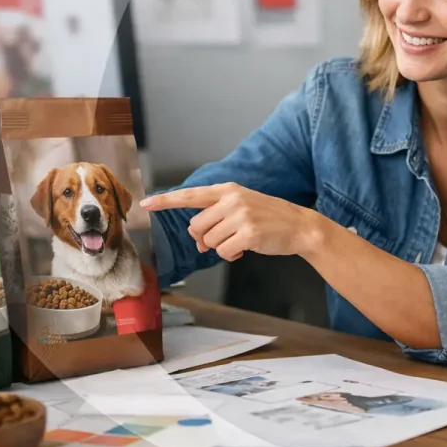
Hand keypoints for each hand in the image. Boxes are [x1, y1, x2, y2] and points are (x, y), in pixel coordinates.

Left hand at [140, 183, 322, 261]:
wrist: (300, 226)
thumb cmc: (269, 218)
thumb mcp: (242, 208)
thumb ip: (216, 218)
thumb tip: (197, 239)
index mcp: (227, 190)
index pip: (190, 195)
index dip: (166, 200)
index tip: (146, 203)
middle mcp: (232, 200)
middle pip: (196, 226)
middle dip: (207, 238)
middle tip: (226, 238)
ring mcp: (240, 216)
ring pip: (209, 241)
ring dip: (221, 248)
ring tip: (241, 241)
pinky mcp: (248, 233)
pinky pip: (223, 252)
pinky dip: (231, 256)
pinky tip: (245, 250)